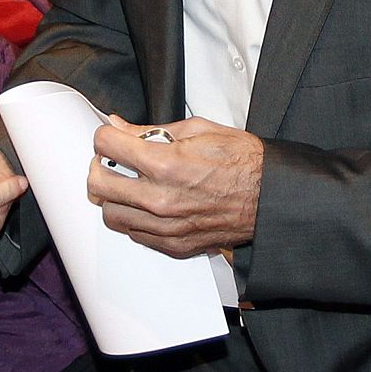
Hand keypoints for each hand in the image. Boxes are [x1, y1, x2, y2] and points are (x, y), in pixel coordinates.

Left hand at [86, 115, 262, 258]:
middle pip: (97, 185)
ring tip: (130, 184)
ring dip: (114, 196)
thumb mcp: (198, 130)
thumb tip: (119, 126)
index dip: (105, 136)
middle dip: (100, 166)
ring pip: (111, 214)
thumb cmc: (243, 162)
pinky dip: (134, 218)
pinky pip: (134, 234)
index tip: (111, 137)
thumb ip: (150, 130)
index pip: (106, 145)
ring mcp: (166, 226)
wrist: (272, 198)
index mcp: (166, 164)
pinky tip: (148, 205)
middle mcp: (161, 199)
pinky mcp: (175, 245)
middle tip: (113, 161)